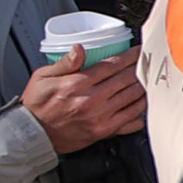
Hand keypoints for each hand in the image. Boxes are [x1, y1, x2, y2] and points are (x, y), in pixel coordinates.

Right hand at [23, 50, 146, 152]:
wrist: (32, 134)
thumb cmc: (37, 105)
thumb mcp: (42, 77)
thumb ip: (64, 62)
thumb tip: (79, 48)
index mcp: (77, 84)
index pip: (112, 65)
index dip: (130, 56)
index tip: (139, 51)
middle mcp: (91, 100)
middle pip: (127, 79)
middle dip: (141, 67)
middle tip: (149, 61)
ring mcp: (100, 117)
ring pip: (133, 97)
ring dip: (144, 86)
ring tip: (150, 78)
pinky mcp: (104, 131)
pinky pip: (131, 118)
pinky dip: (141, 109)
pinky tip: (143, 101)